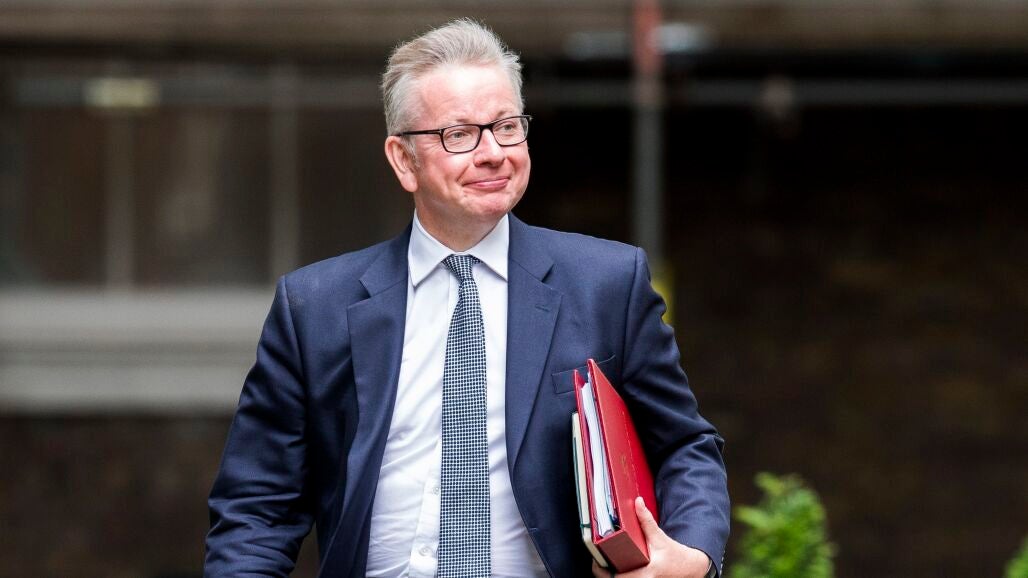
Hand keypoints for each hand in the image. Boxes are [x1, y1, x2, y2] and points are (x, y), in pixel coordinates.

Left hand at [590, 497, 711, 577]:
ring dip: (612, 575)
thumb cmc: (676, 555)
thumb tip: (638, 502)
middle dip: (605, 573)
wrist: (691, 568)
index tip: (596, 561)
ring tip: (606, 564)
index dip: (602, 571)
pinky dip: (621, 576)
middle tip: (600, 561)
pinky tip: (617, 569)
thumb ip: (646, 521)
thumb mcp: (660, 537)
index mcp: (647, 574)